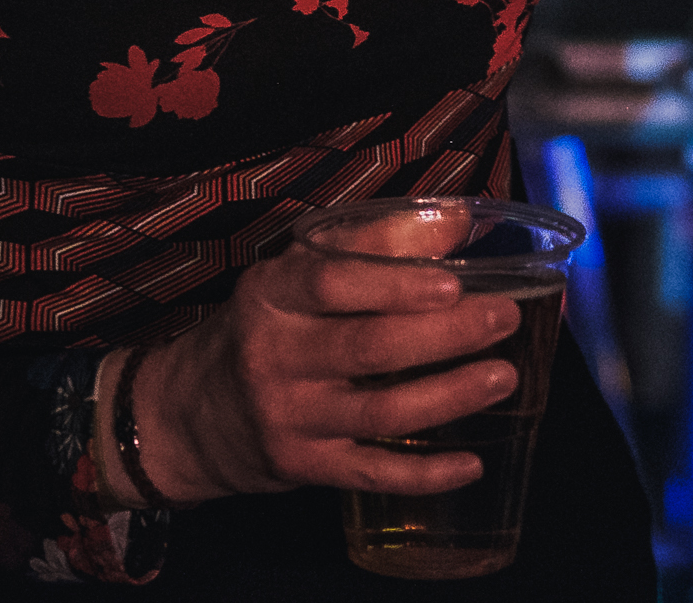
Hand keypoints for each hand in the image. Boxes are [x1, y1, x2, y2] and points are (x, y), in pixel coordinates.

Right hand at [123, 242, 526, 504]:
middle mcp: (275, 355)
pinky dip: (424, 474)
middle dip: (445, 334)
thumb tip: (458, 219)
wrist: (189, 414)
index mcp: (272, 294)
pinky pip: (371, 474)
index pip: (331, 281)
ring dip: (449, 396)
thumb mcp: (295, 273)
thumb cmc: (267, 327)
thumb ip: (373, 241)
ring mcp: (289, 417)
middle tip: (503, 318)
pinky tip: (471, 462)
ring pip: (379, 412)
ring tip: (503, 376)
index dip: (394, 281)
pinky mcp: (302, 467)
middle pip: (367, 347)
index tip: (454, 279)